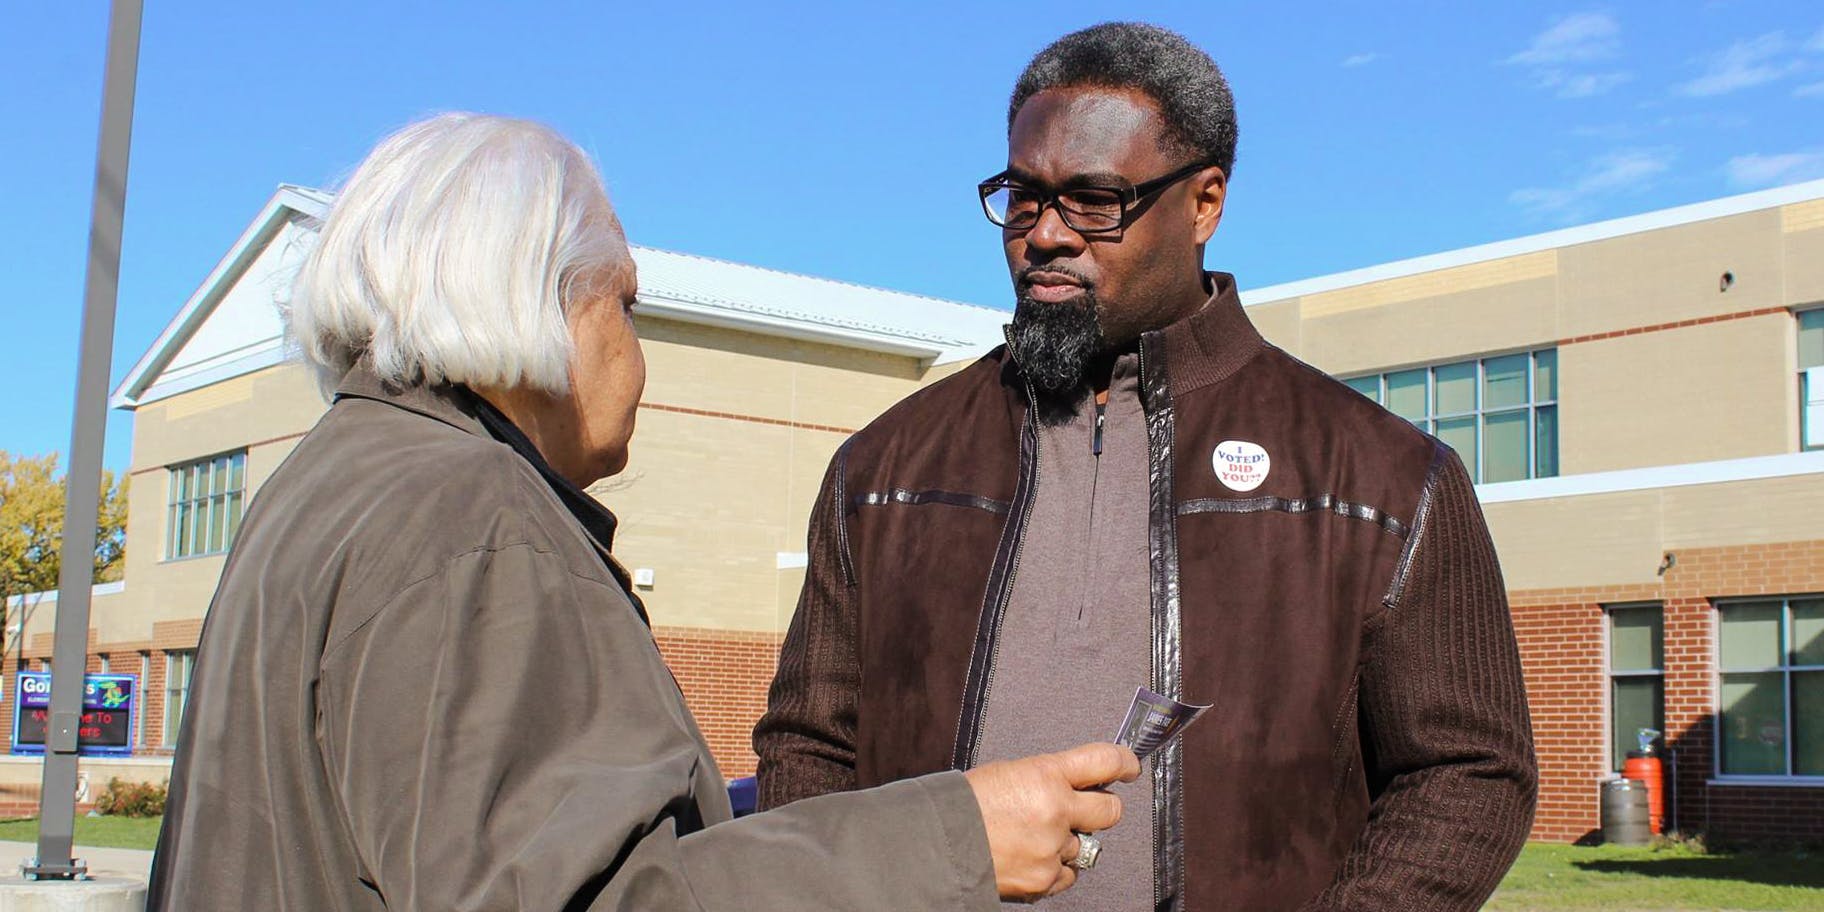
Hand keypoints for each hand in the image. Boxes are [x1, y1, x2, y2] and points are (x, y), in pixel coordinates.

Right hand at [963, 742, 1138, 900]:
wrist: (936, 845)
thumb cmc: (963, 805)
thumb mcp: (1007, 773)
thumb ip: (1045, 778)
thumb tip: (1071, 785)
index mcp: (1045, 775)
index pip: (1105, 761)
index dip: (1124, 762)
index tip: (1129, 766)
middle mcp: (1056, 811)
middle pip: (1110, 811)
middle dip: (1103, 808)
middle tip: (1089, 808)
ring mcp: (1053, 848)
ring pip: (1083, 845)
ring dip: (1065, 841)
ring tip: (1031, 836)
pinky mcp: (1045, 880)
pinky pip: (1068, 874)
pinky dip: (1054, 867)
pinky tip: (1031, 857)